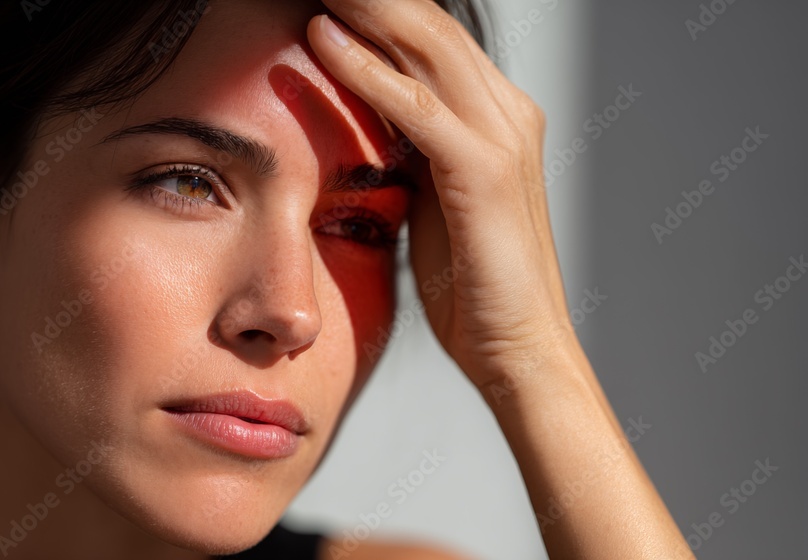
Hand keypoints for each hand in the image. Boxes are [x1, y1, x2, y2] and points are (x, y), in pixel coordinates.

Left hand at [307, 0, 574, 387]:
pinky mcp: (484, 171)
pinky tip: (321, 39)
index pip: (427, 38)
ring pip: (423, 46)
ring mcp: (502, 136)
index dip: (375, 8)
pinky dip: (365, 69)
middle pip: (425, 25)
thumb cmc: (471, 285)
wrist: (518, 349)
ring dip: (363, 8)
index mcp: (495, 116)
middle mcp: (506, 112)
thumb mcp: (433, 200)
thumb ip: (410, 154)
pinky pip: (416, 106)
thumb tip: (365, 124)